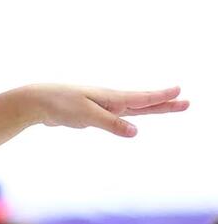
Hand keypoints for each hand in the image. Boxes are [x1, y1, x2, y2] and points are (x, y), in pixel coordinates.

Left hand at [29, 84, 187, 137]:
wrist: (38, 102)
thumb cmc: (61, 104)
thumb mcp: (87, 115)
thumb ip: (111, 123)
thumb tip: (136, 131)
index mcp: (111, 98)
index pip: (142, 98)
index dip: (162, 97)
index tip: (181, 92)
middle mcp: (110, 100)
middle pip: (143, 104)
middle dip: (164, 104)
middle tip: (186, 102)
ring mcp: (102, 107)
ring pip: (131, 109)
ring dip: (150, 108)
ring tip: (168, 106)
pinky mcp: (92, 114)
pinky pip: (117, 116)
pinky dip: (129, 116)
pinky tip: (131, 117)